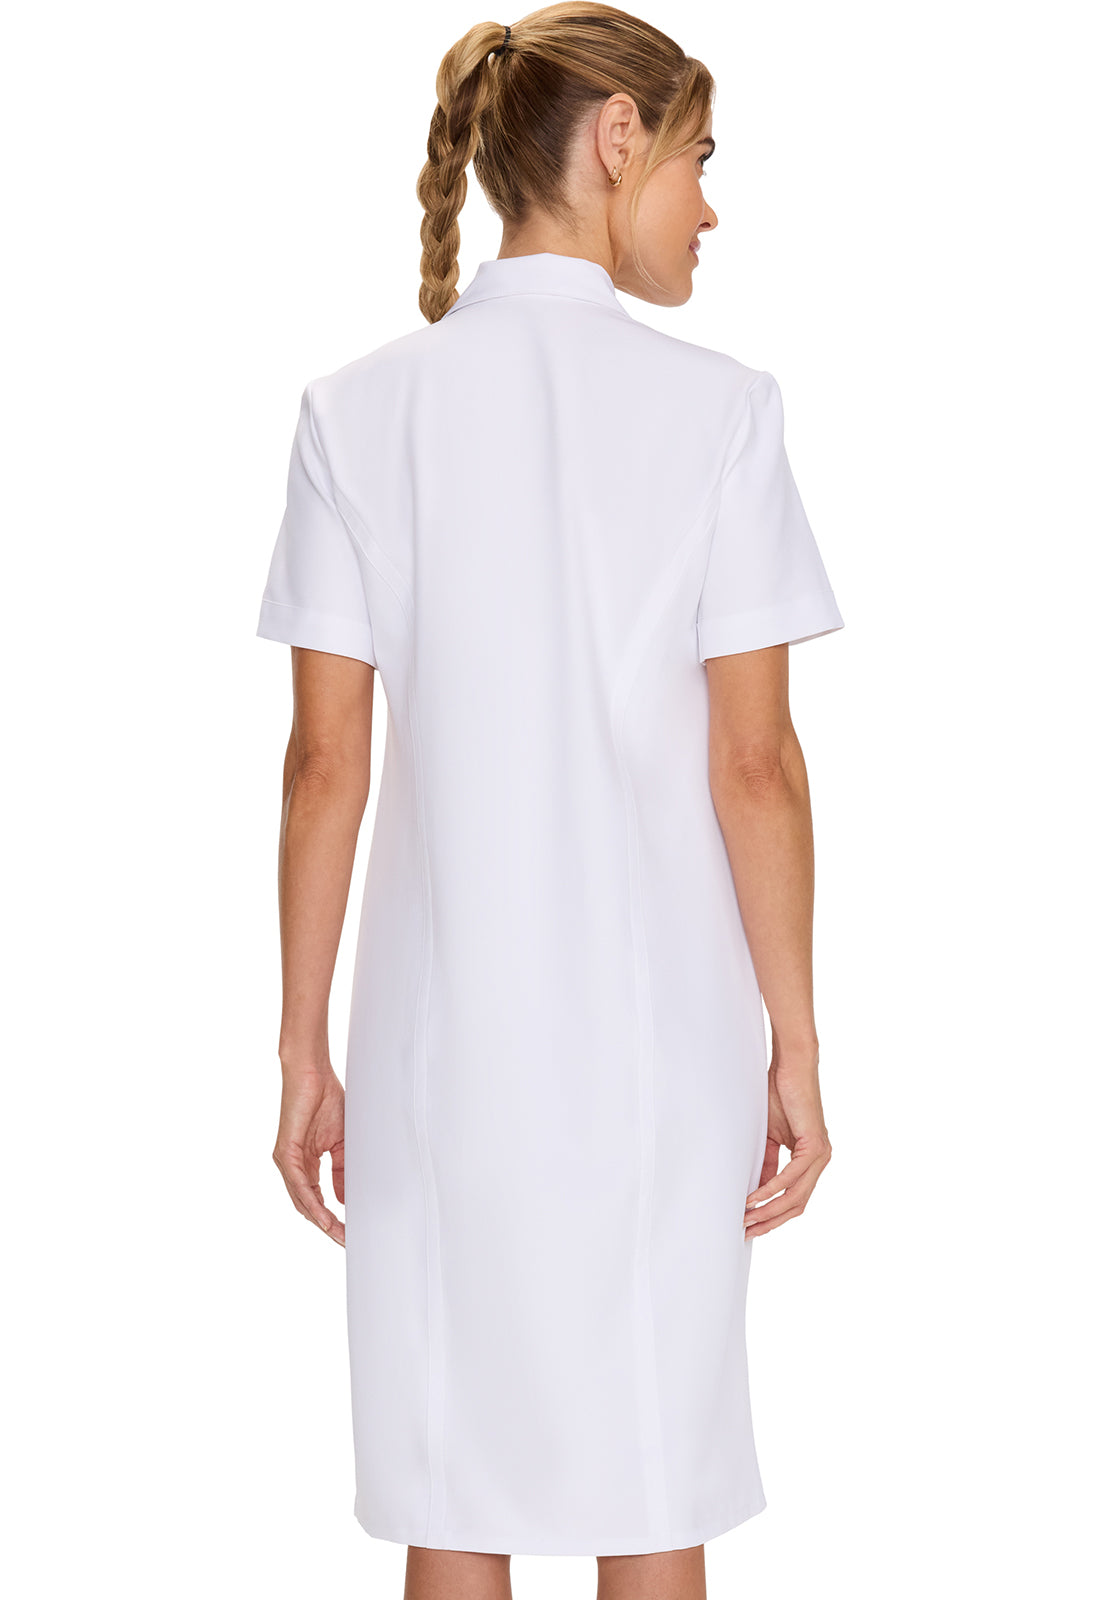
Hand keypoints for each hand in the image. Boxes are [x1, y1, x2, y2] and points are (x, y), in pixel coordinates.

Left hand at [272, 1066, 345, 1245]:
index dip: (333, 1218)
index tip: (350, 1233)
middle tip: (348, 1241)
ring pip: (302, 1201)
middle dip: (329, 1226)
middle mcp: (293, 1167)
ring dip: (321, 1220)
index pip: (318, 1200)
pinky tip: (325, 1216)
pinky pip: (299, 1185)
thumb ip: (341, 1171)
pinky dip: (312, 1203)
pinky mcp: (285, 1153)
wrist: (312, 1074)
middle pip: (308, 1207)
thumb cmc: (326, 1101)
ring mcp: (287, 1162)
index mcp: (305, 1165)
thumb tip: (345, 1200)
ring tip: (339, 1234)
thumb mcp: (341, 1143)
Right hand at [744, 1050, 831, 1239]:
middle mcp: (820, 1161)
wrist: (792, 1067)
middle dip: (770, 1222)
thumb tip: (757, 1189)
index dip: (772, 1215)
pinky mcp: (815, 1145)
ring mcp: (820, 1155)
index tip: (750, 1226)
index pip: (793, 1199)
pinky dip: (773, 1189)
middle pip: (796, 1205)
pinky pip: (793, 1177)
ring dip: (769, 1210)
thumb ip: (768, 1163)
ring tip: (746, 1219)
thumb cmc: (780, 1095)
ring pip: (796, 1196)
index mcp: (810, 1160)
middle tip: (746, 1232)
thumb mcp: (770, 1136)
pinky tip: (756, 1197)